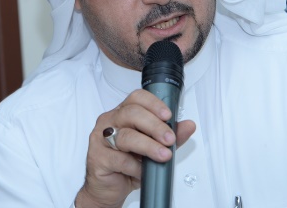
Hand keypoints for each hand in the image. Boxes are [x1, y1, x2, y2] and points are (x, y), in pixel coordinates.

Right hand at [75, 89, 195, 207]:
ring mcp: (101, 139)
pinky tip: (143, 170)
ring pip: (126, 136)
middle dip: (155, 126)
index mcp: (123, 113)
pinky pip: (119, 159)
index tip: (168, 115)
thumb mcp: (154, 148)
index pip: (137, 98)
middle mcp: (110, 122)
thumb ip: (171, 135)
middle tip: (169, 138)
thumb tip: (188, 126)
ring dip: (149, 146)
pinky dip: (136, 166)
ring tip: (163, 155)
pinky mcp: (98, 157)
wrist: (108, 188)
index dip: (153, 104)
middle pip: (131, 113)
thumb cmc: (128, 164)